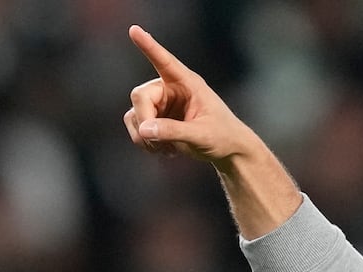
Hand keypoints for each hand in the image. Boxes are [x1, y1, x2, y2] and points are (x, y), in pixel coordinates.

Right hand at [123, 25, 257, 165]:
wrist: (227, 150)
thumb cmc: (222, 136)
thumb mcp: (201, 135)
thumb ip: (174, 131)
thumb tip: (145, 129)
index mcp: (187, 83)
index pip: (164, 61)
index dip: (148, 46)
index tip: (134, 30)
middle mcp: (170, 89)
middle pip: (140, 96)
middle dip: (145, 120)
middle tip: (157, 142)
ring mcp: (161, 104)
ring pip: (134, 114)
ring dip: (143, 136)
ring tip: (165, 149)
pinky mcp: (156, 119)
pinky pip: (136, 128)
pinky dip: (145, 142)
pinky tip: (164, 150)